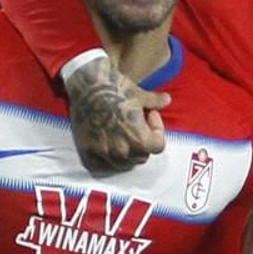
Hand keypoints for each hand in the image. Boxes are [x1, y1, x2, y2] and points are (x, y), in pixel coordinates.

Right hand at [64, 57, 170, 171]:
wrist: (86, 85)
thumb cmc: (113, 87)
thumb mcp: (139, 94)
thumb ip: (155, 102)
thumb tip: (166, 100)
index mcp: (139, 139)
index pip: (158, 146)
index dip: (157, 130)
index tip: (150, 117)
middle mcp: (122, 151)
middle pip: (141, 156)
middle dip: (142, 142)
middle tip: (135, 125)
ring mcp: (103, 154)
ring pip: (123, 164)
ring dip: (125, 152)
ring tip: (121, 133)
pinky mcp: (87, 153)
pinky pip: (102, 168)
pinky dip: (106, 160)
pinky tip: (107, 144)